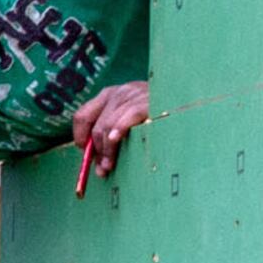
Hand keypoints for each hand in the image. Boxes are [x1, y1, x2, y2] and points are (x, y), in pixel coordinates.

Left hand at [72, 80, 150, 194]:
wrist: (182, 95)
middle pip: (96, 125)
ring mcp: (132, 95)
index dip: (80, 137)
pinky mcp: (146, 101)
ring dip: (107, 149)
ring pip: (109, 125)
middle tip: (102, 169)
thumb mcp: (131, 118)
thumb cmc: (158, 113)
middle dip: (97, 150)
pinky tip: (116, 140)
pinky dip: (119, 129)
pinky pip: (128, 116)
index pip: (83, 115)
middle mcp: (118, 93)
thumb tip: (100, 167)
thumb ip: (113, 134)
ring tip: (110, 166)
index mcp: (109, 95)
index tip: (86, 154)